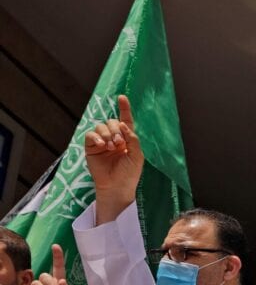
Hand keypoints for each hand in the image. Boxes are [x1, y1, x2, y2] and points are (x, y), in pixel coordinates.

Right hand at [83, 94, 142, 221]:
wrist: (117, 187)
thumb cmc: (129, 173)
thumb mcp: (136, 155)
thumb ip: (132, 139)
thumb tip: (122, 124)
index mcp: (127, 140)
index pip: (125, 121)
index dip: (124, 109)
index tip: (122, 97)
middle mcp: (114, 138)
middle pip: (112, 122)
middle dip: (116, 130)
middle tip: (119, 143)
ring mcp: (102, 142)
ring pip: (101, 127)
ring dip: (107, 134)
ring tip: (111, 146)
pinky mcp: (91, 148)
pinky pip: (90, 135)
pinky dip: (96, 137)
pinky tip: (102, 144)